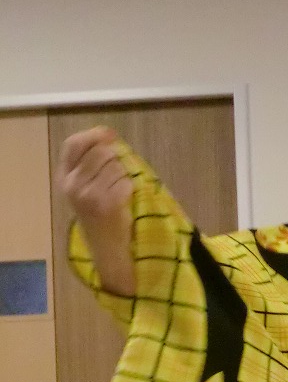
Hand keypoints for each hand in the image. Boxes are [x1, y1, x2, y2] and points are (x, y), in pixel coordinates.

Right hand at [55, 126, 134, 295]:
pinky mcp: (108, 203)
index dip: (93, 135)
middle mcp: (72, 185)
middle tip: (115, 176)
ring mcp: (89, 195)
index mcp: (64, 177)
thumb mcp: (84, 186)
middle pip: (100, 153)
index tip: (109, 135)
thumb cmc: (97, 213)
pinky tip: (123, 200)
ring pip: (115, 166)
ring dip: (123, 175)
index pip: (73, 144)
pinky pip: (126, 181)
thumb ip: (90, 162)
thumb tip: (108, 134)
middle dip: (114, 159)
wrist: (106, 246)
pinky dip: (129, 188)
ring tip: (117, 191)